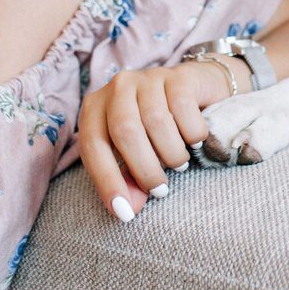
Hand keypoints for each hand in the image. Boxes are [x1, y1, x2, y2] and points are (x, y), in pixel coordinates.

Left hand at [78, 58, 243, 221]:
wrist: (196, 89)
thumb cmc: (158, 129)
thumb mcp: (139, 154)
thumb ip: (130, 180)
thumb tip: (127, 211)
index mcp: (96, 107)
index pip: (92, 145)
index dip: (106, 181)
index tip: (124, 213)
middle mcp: (118, 87)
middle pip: (125, 131)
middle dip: (144, 169)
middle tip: (160, 190)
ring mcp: (148, 77)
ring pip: (157, 122)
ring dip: (171, 154)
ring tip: (179, 163)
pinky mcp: (178, 76)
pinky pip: (184, 110)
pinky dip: (192, 134)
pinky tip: (195, 141)